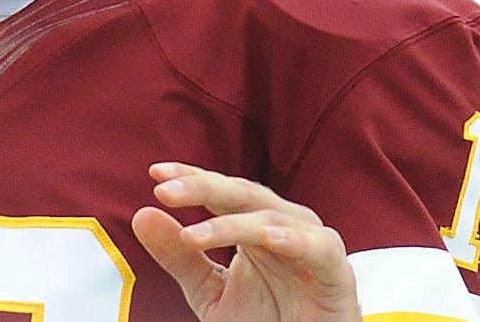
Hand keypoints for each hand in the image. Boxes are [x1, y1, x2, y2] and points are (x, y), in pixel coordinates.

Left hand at [131, 162, 360, 320]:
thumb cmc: (263, 321)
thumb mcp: (209, 293)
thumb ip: (179, 257)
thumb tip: (142, 214)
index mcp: (254, 224)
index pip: (220, 190)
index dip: (190, 178)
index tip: (155, 172)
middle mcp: (284, 224)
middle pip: (243, 193)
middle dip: (203, 187)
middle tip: (166, 191)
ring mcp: (312, 245)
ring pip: (272, 217)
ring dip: (231, 223)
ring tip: (193, 234)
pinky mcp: (336, 273)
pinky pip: (319, 248)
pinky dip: (294, 240)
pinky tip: (266, 239)